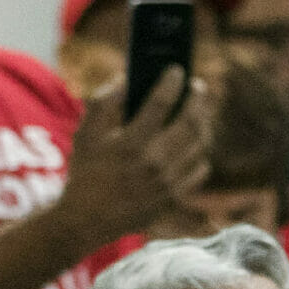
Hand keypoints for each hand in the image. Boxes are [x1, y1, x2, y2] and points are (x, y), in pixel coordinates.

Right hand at [55, 69, 213, 247]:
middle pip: (190, 122)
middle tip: (198, 87)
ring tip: (198, 111)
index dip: (171, 82)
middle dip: (198, 99)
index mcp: (130, 143)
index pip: (160, 102)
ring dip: (203, 123)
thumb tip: (126, 79)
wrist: (87, 219)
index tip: (177, 70)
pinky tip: (195, 142)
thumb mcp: (85, 134)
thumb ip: (104, 102)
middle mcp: (154, 162)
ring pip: (200, 145)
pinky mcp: (175, 197)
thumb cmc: (85, 171)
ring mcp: (168, 182)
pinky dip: (200, 152)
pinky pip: (200, 169)